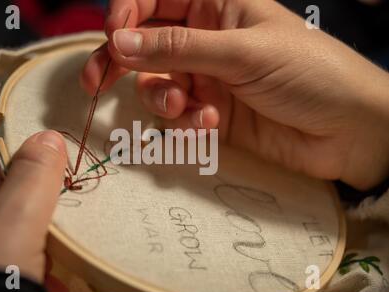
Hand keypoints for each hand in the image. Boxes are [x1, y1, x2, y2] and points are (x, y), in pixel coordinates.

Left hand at [0, 131, 65, 282]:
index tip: (34, 174)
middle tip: (47, 215)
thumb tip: (48, 139)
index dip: (1, 161)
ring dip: (30, 238)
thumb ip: (34, 176)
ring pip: (1, 229)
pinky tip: (44, 278)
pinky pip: (3, 257)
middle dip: (25, 206)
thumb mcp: (16, 221)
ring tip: (47, 252)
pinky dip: (24, 264)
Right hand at [82, 0, 388, 190]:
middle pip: (144, 45)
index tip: (113, 39)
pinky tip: (209, 125)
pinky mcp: (210, 113)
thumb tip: (118, 43)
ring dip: (162, 99)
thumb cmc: (308, 72)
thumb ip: (179, 50)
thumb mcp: (243, 51)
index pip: (154, 1)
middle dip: (118, 62)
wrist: (346, 131)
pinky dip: (185, 122)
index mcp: (216, 6)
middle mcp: (205, 40)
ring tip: (186, 109)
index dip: (126, 17)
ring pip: (156, 85)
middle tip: (94, 83)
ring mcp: (206, 79)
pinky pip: (177, 116)